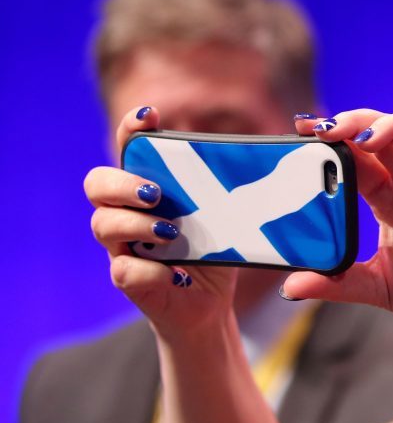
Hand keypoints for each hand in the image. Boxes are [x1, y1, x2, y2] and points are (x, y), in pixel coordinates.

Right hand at [84, 106, 236, 337]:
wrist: (210, 306)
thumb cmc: (215, 252)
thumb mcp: (226, 216)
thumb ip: (229, 188)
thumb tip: (264, 156)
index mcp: (147, 188)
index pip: (128, 149)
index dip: (130, 129)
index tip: (150, 115)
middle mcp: (125, 213)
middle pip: (97, 184)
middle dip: (123, 184)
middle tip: (155, 193)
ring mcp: (122, 247)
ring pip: (103, 225)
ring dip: (136, 225)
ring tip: (170, 232)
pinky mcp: (128, 281)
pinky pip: (124, 271)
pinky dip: (150, 271)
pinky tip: (175, 275)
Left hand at [284, 110, 392, 345]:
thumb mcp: (376, 287)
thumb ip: (337, 283)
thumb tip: (291, 287)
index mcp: (389, 199)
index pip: (358, 155)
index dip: (334, 138)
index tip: (304, 129)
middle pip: (386, 133)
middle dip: (357, 122)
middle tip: (329, 129)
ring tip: (369, 138)